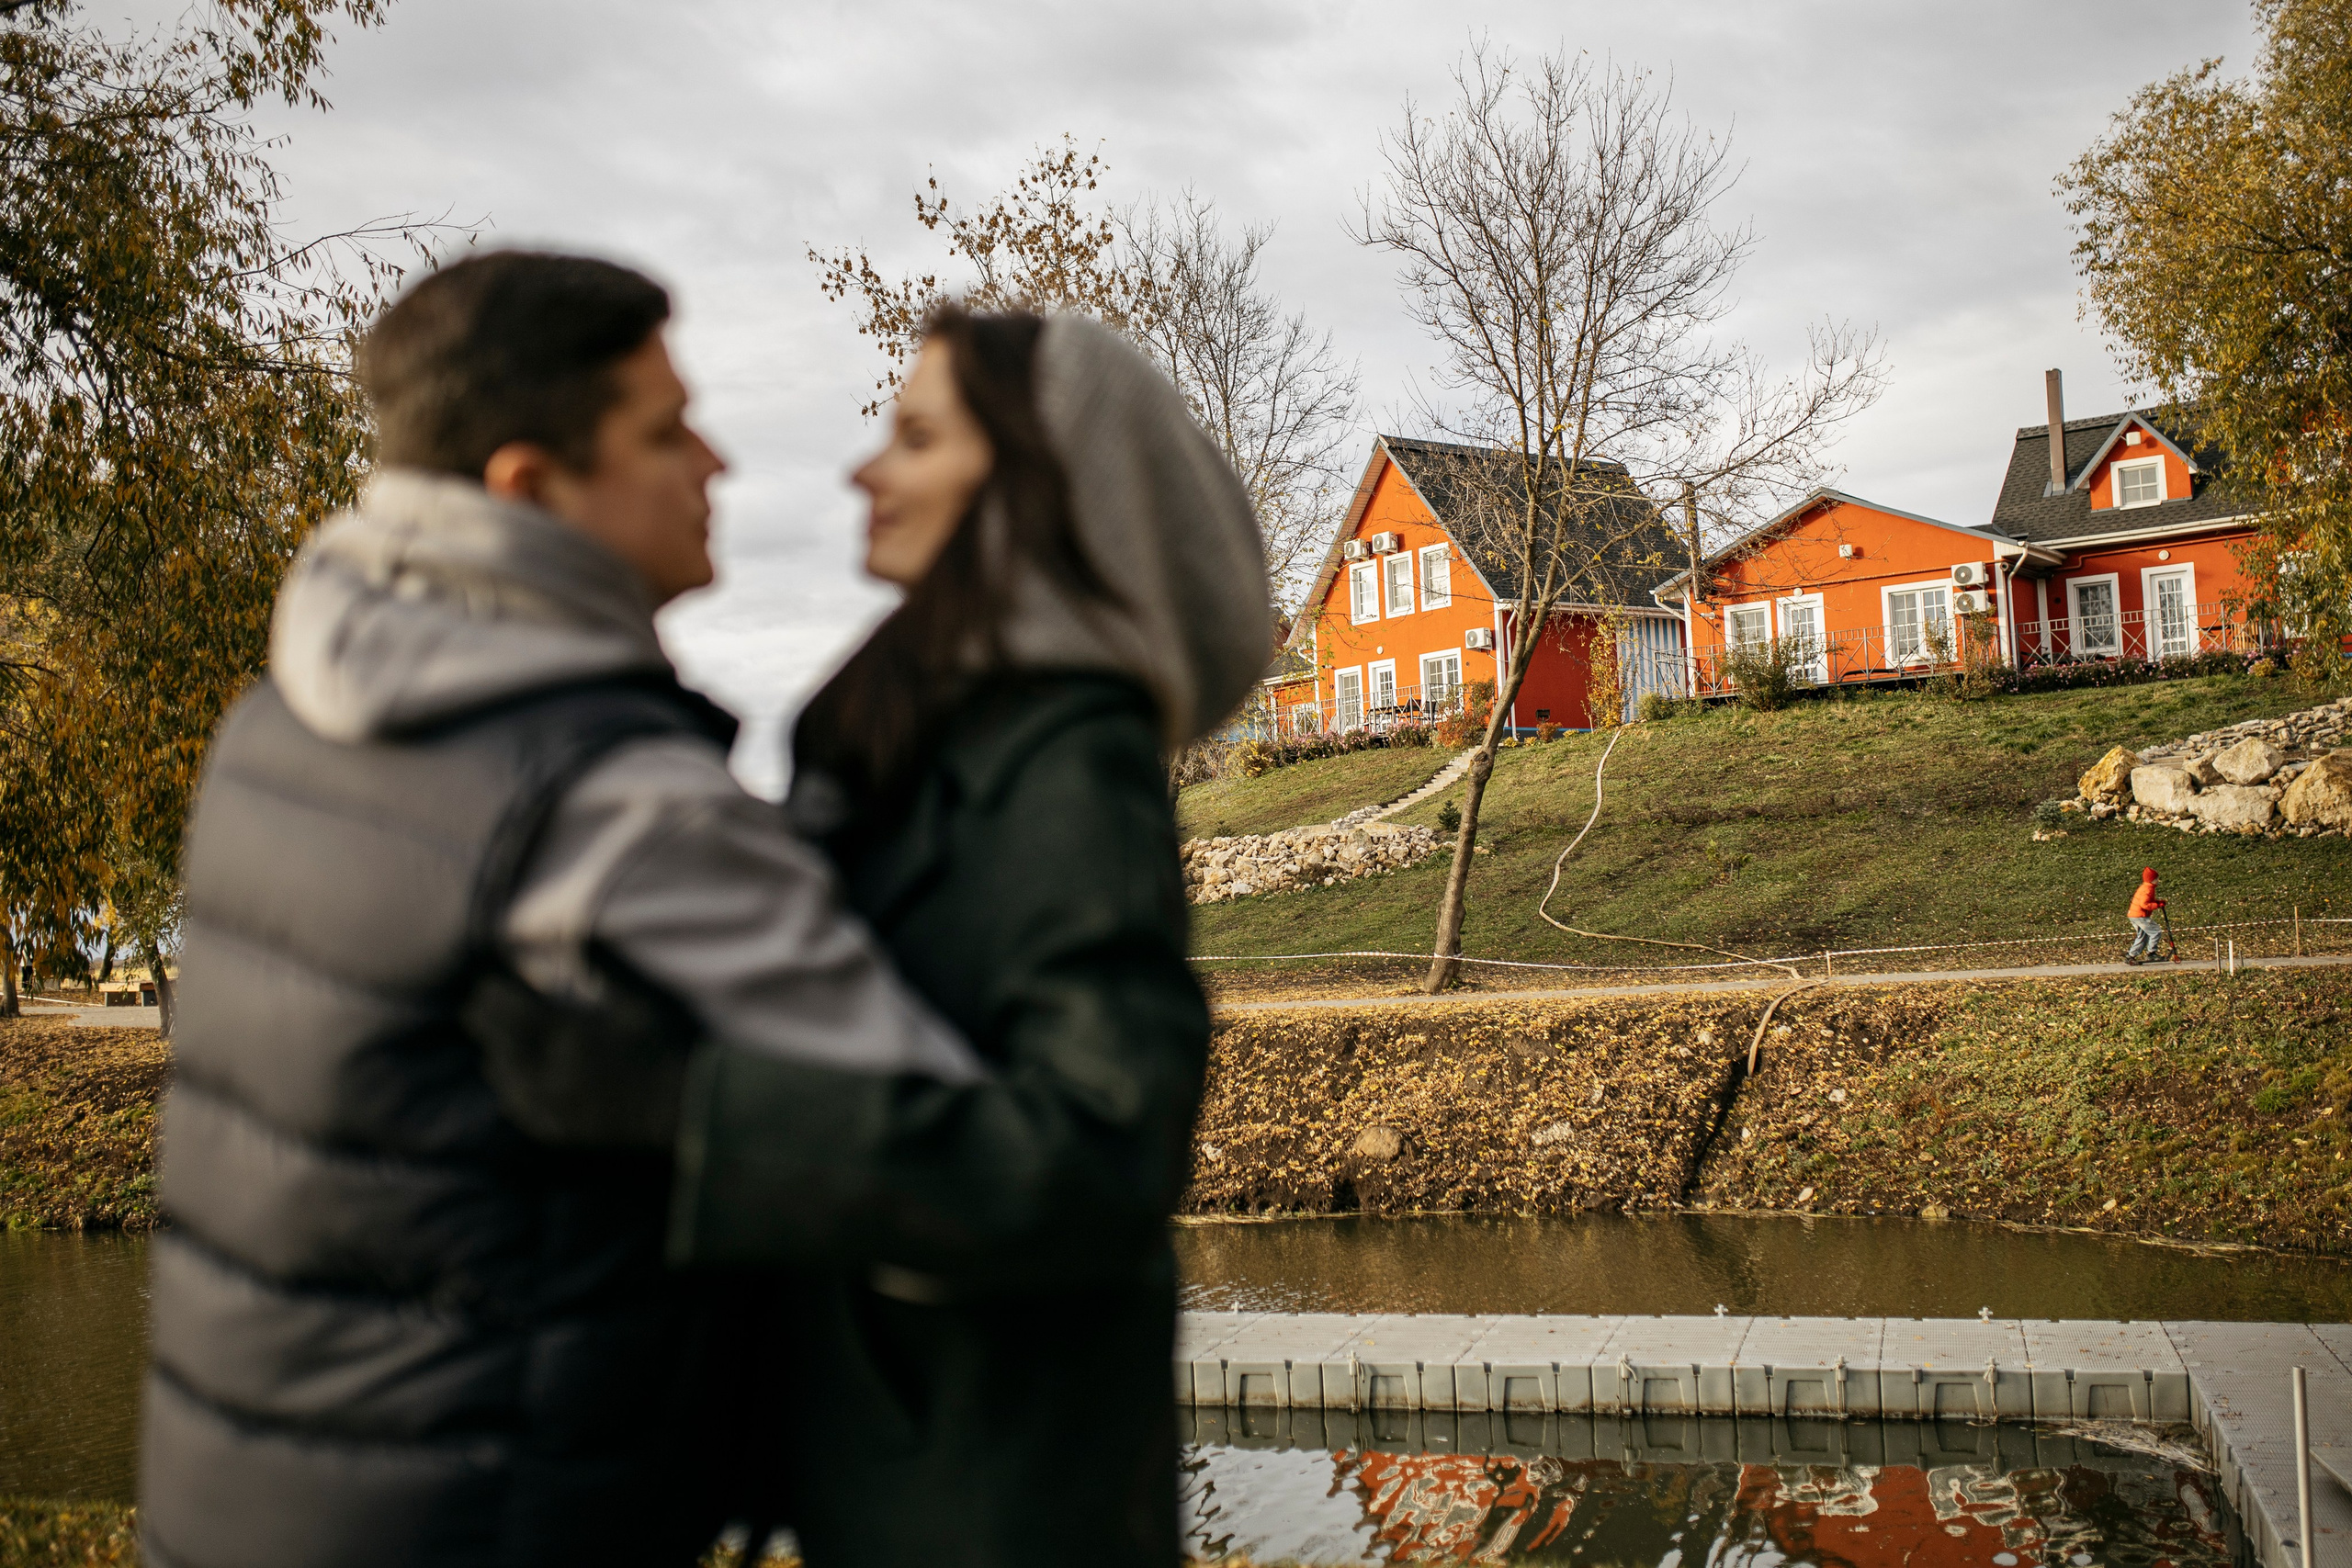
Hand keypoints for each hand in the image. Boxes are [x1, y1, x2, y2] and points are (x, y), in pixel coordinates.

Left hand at [461, 963, 697, 1150]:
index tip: (485, 984)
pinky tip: (506, 1083)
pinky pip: (521, 1109)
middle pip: (504, 1041)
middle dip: (486, 1022)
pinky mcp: (561, 1127)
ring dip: (495, 1055)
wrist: (682, 1106)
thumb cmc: (663, 1046)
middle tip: (474, 1008)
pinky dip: (509, 1091)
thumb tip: (578, 935)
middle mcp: (552, 1069)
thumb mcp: (638, 1000)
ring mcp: (554, 1102)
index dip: (495, 997)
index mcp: (569, 1034)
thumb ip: (605, 968)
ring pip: (506, 1076)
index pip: (514, 1011)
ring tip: (488, 1041)